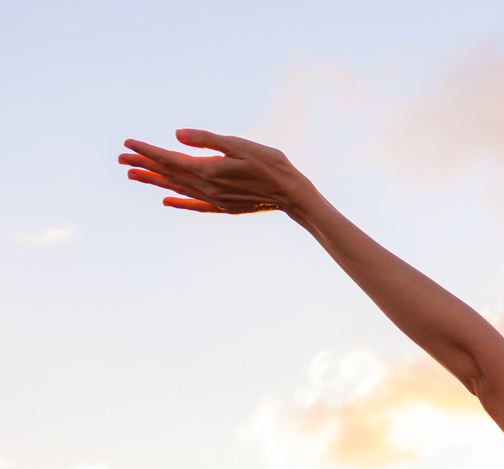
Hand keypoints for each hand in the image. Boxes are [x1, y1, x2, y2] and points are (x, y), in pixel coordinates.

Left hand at [119, 129, 315, 214]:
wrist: (292, 194)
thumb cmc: (270, 164)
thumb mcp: (239, 144)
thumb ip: (207, 140)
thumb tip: (176, 136)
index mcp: (208, 170)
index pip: (169, 158)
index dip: (146, 150)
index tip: (127, 142)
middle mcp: (207, 187)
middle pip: (168, 174)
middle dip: (143, 164)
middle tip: (120, 158)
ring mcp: (214, 200)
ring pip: (177, 188)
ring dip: (154, 181)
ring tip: (133, 174)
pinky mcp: (224, 207)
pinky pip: (194, 205)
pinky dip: (178, 201)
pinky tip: (166, 200)